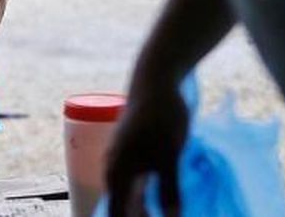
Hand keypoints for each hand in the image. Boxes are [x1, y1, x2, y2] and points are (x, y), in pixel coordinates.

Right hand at [106, 82, 189, 216]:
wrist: (154, 82)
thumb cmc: (161, 117)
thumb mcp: (169, 156)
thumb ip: (168, 190)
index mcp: (117, 172)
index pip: (117, 214)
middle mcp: (115, 168)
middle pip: (121, 207)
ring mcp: (123, 160)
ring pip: (129, 196)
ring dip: (143, 211)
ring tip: (162, 216)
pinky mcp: (134, 153)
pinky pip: (135, 184)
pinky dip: (147, 198)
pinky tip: (162, 202)